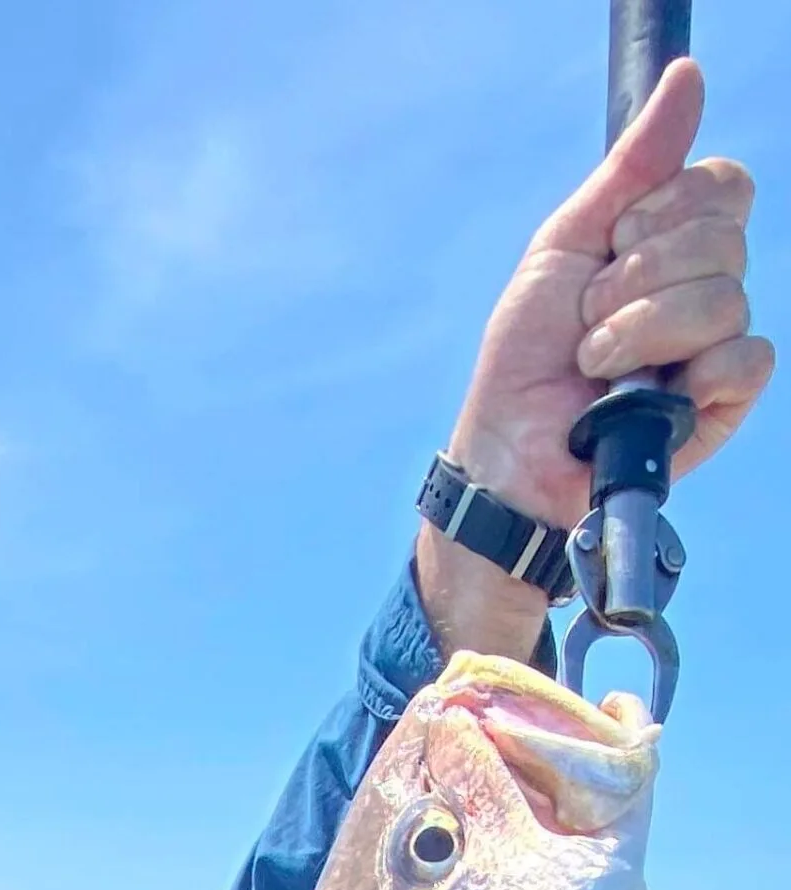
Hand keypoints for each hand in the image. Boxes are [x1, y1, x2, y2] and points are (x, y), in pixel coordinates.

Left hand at [420, 58, 772, 661]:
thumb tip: (687, 76)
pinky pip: (745, 359)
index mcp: (676, 243)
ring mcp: (718, 346)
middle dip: (634, 277)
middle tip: (589, 320)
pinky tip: (647, 396)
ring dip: (638, 330)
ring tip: (596, 366)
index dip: (663, 211)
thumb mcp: (566, 245)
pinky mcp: (723, 404)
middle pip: (722, 236)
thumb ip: (631, 167)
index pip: (722, 186)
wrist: (508, 450)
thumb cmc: (528, 356)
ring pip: (724, 297)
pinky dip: (689, 372)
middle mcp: (707, 287)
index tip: (611, 245)